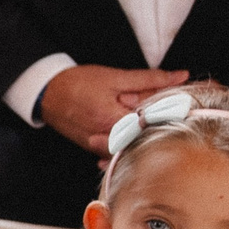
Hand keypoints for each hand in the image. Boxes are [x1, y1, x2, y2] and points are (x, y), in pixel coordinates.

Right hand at [39, 65, 188, 154]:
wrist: (45, 93)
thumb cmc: (77, 83)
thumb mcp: (114, 76)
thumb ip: (149, 79)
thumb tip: (179, 77)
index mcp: (113, 119)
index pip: (154, 125)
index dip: (172, 118)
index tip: (183, 109)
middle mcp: (105, 137)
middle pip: (144, 140)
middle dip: (159, 130)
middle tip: (171, 116)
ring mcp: (97, 145)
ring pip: (130, 149)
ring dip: (143, 139)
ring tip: (151, 126)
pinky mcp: (92, 148)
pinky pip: (114, 152)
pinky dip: (125, 145)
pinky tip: (131, 137)